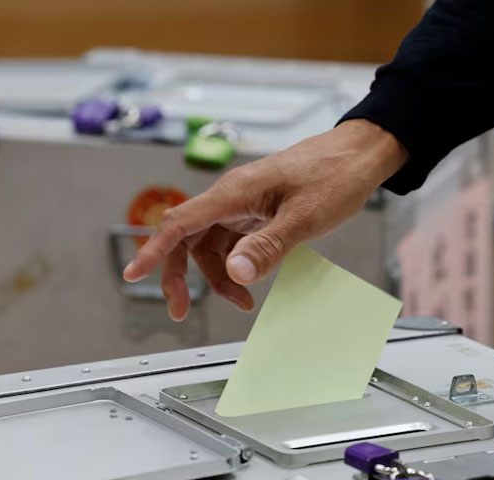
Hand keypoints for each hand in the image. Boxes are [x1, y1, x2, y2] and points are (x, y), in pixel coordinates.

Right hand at [122, 119, 407, 320]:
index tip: (133, 275)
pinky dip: (237, 265)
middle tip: (181, 310)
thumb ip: (268, 246)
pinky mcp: (258, 211)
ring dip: (218, 277)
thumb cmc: (335, 176)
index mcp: (235, 193)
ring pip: (211, 245)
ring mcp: (244, 204)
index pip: (180, 223)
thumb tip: (235, 274)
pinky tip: (252, 282)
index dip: (153, 250)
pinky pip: (234, 241)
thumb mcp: (304, 219)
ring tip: (242, 303)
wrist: (360, 154)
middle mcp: (232, 197)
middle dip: (180, 275)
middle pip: (187, 238)